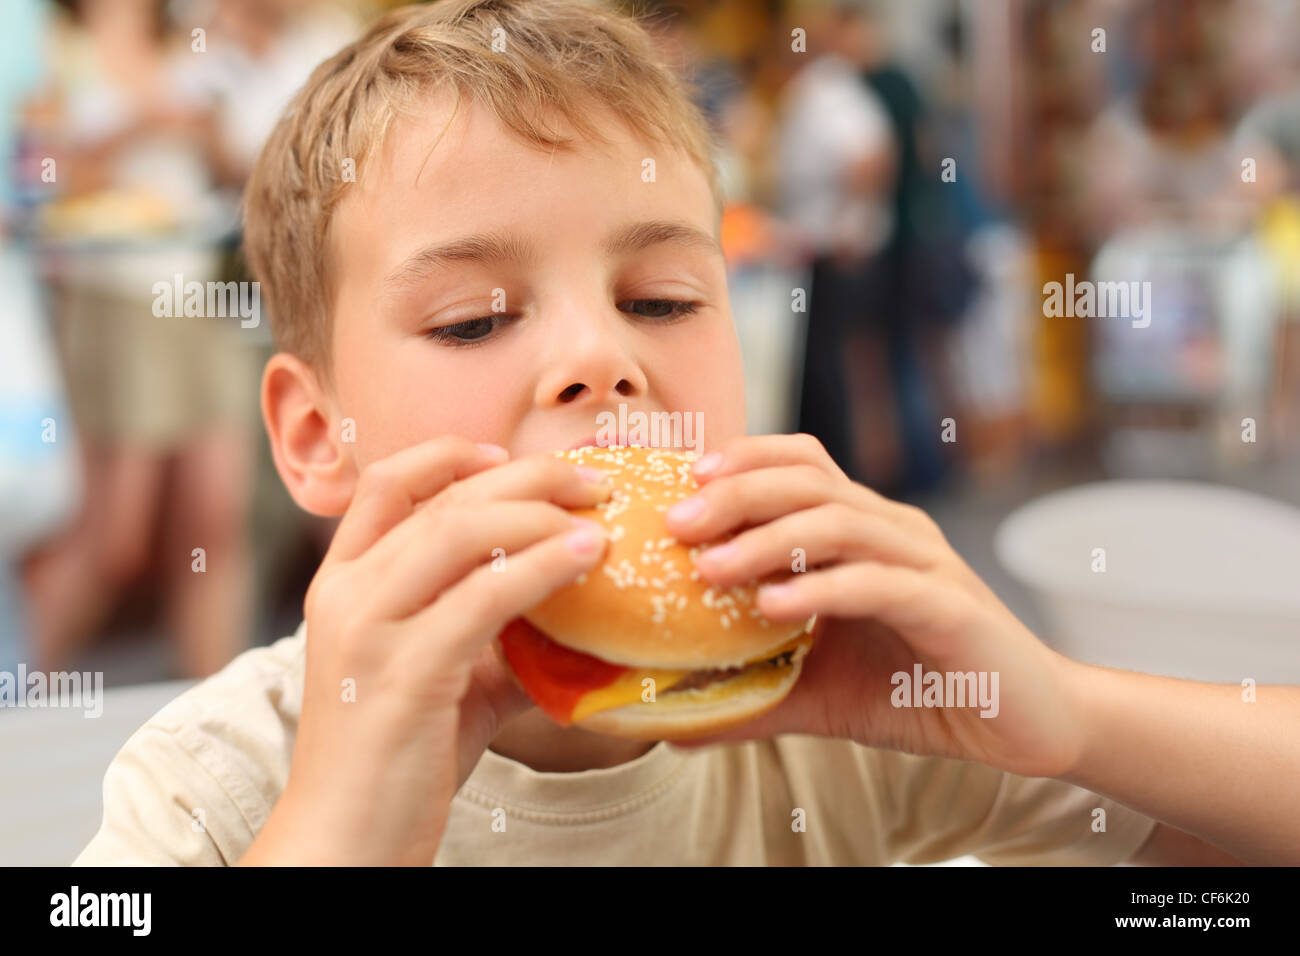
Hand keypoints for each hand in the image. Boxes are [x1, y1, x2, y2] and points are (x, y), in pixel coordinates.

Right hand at [241, 437, 611, 864]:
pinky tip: (586, 559)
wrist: (347, 841)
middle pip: (443, 498)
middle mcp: (345, 594)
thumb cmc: (397, 759)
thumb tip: (568, 616)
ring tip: (600, 516)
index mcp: (341, 584)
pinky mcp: (405, 672)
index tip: (506, 454)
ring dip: (542, 514)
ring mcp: (369, 630)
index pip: (385, 483)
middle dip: (526, 477)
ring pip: (462, 532)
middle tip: (592, 481)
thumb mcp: (442, 679)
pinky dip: (543, 567)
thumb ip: (491, 636)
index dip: (449, 455)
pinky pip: (484, 597)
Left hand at [663, 434, 1084, 778]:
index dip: (743, 459)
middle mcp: (893, 531)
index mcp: (863, 530)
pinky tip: (772, 608)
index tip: (680, 483)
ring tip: (709, 568)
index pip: (801, 463)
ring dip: (766, 540)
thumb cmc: (919, 693)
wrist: (1025, 726)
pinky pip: (878, 584)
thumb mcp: (818, 692)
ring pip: (839, 522)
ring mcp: (924, 564)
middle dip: (736, 493)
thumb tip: (669, 723)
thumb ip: (750, 695)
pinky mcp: (950, 608)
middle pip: (809, 480)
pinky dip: (821, 590)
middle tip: (676, 523)